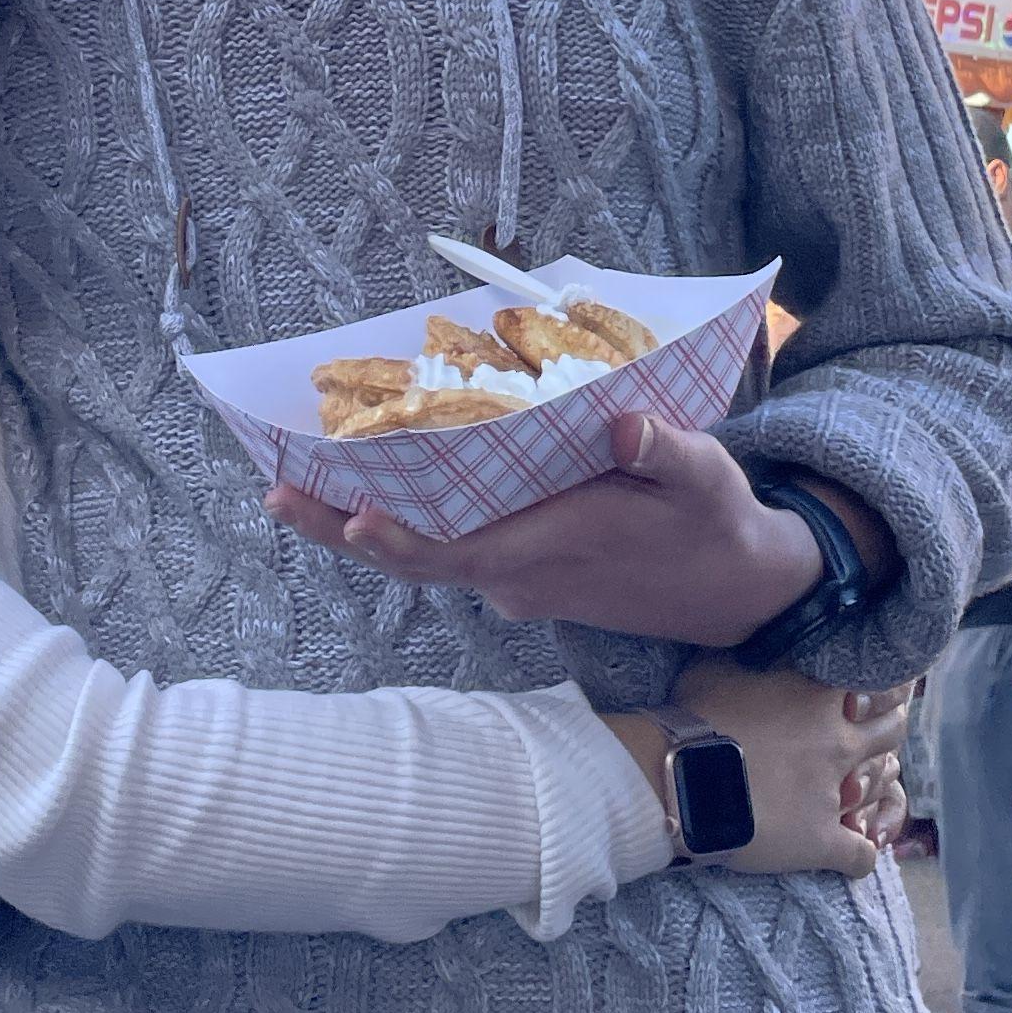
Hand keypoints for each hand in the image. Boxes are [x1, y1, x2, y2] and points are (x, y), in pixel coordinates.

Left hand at [269, 414, 829, 645]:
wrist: (737, 586)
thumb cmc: (715, 523)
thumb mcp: (705, 478)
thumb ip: (665, 452)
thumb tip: (625, 426)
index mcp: (554, 550)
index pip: (460, 554)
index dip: (403, 542)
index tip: (353, 519)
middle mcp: (520, 575)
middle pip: (418, 558)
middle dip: (342, 527)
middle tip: (273, 491)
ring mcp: (517, 579)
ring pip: (427, 555)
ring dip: (361, 523)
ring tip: (293, 482)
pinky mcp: (522, 572)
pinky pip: (450, 547)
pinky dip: (404, 521)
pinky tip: (368, 485)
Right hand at [646, 660, 910, 876]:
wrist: (678, 778)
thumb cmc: (693, 716)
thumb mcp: (722, 663)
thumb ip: (758, 651)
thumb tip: (765, 632)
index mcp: (820, 696)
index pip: (880, 683)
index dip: (889, 684)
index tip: (889, 685)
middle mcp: (838, 741)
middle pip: (891, 730)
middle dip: (892, 726)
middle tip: (886, 727)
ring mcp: (835, 793)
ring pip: (883, 786)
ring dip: (881, 782)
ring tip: (871, 781)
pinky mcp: (821, 840)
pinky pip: (861, 854)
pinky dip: (863, 853)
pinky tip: (861, 848)